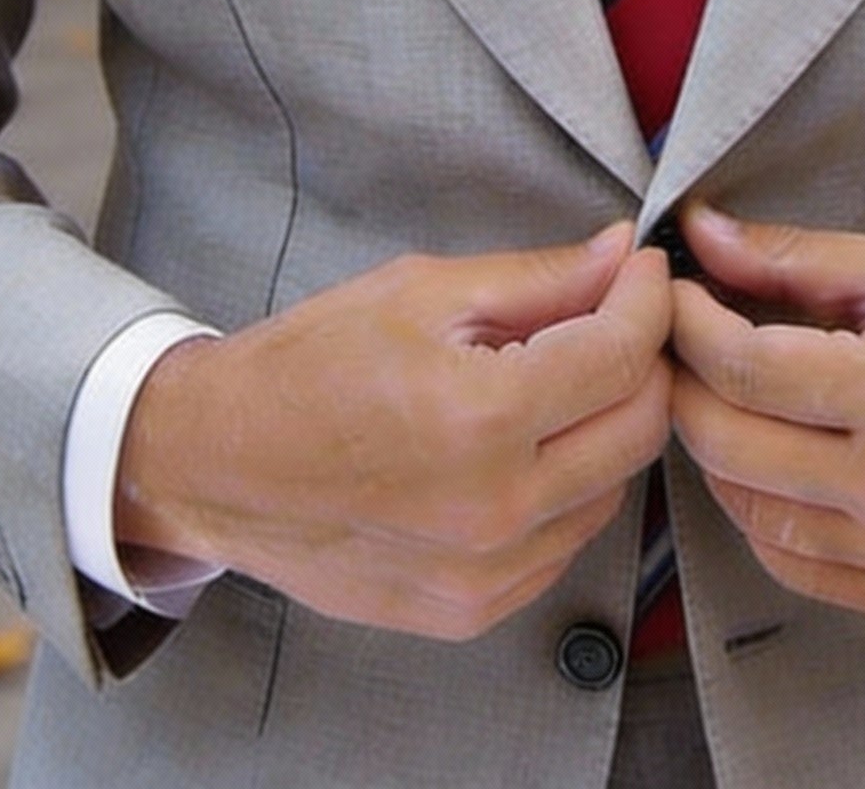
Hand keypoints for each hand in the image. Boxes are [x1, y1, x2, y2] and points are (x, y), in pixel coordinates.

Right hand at [115, 223, 671, 638]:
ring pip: (613, 488)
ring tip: (553, 380)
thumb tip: (620, 255)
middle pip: (640, 428)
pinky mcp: (472, 609)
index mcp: (480, 418)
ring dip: (605, 426)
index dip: (647, 299)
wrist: (217, 464)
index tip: (642, 270)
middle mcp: (495, 508)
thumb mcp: (422, 291)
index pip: (622, 356)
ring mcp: (486, 573)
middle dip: (641, 360)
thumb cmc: (307, 366)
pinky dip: (567, 488)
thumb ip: (538, 278)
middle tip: (612, 316)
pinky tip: (522, 445)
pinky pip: (565, 541)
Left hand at [669, 206, 864, 621]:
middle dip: (685, 383)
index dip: (688, 324)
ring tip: (723, 398)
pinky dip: (762, 517)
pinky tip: (768, 466)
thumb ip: (799, 257)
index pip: (743, 366)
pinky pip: (797, 568)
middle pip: (728, 444)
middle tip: (682, 343)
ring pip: (750, 514)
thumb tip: (703, 234)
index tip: (675, 292)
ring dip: (716, 452)